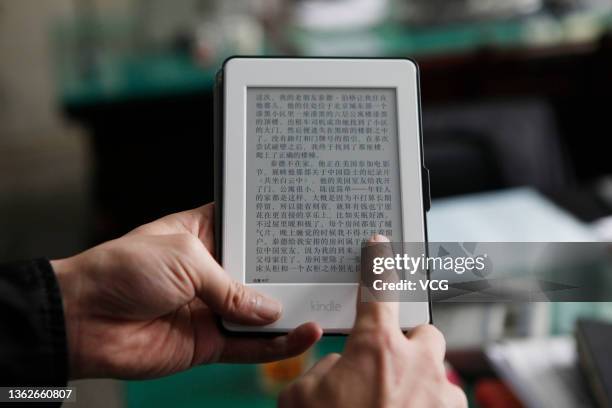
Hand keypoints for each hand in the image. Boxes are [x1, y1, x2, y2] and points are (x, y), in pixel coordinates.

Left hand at [51, 203, 321, 378]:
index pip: (251, 232)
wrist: (83, 320)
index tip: (310, 231)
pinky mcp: (210, 342)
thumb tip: (271, 308)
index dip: (277, 233)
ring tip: (326, 304)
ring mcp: (213, 308)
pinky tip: (302, 334)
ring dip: (292, 310)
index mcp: (204, 235)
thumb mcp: (184, 260)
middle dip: (292, 274)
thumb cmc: (123, 269)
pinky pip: (251, 345)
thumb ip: (232, 287)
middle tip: (328, 270)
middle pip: (263, 274)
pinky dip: (278, 344)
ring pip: (262, 312)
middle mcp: (213, 271)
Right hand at [278, 236, 466, 407]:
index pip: (378, 288)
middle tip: (388, 367)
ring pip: (437, 370)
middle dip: (410, 344)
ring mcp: (441, 392)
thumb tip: (342, 367)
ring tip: (395, 404)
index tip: (381, 244)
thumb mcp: (303, 396)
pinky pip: (445, 401)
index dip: (378, 262)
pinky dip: (429, 406)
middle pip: (424, 333)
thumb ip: (325, 368)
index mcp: (376, 346)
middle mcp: (416, 362)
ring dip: (420, 381)